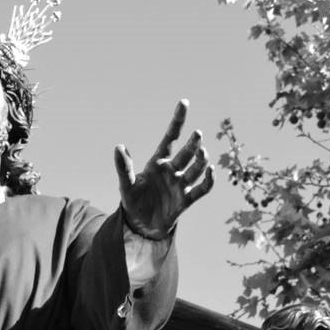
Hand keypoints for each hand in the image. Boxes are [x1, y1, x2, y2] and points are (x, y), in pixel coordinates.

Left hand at [115, 100, 213, 239]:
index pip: (170, 137)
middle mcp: (172, 170)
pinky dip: (209, 181)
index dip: (177, 120)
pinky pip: (202, 189)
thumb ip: (123, 167)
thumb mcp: (125, 185)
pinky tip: (211, 171)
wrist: (141, 226)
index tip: (184, 102)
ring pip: (196, 169)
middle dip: (193, 144)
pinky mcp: (186, 200)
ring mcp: (181, 184)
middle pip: (186, 152)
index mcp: (158, 162)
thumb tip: (118, 147)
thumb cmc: (133, 202)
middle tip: (197, 135)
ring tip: (202, 154)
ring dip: (201, 161)